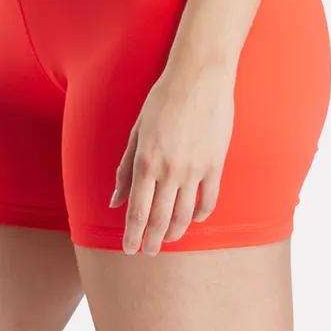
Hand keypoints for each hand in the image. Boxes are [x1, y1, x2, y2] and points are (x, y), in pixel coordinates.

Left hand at [109, 62, 234, 254]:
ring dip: (175, 232)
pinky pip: (210, 199)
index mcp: (146, 162)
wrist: (200, 77)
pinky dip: (201, 214)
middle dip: (151, 241)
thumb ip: (125, 169)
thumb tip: (115, 201)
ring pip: (184, 214)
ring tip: (167, 240)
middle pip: (159, 218)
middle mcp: (170, 171)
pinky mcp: (216, 164)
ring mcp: (196, 169)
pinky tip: (193, 219)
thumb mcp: (136, 132)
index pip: (137, 211)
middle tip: (148, 253)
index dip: (132, 235)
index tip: (129, 250)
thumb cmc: (162, 100)